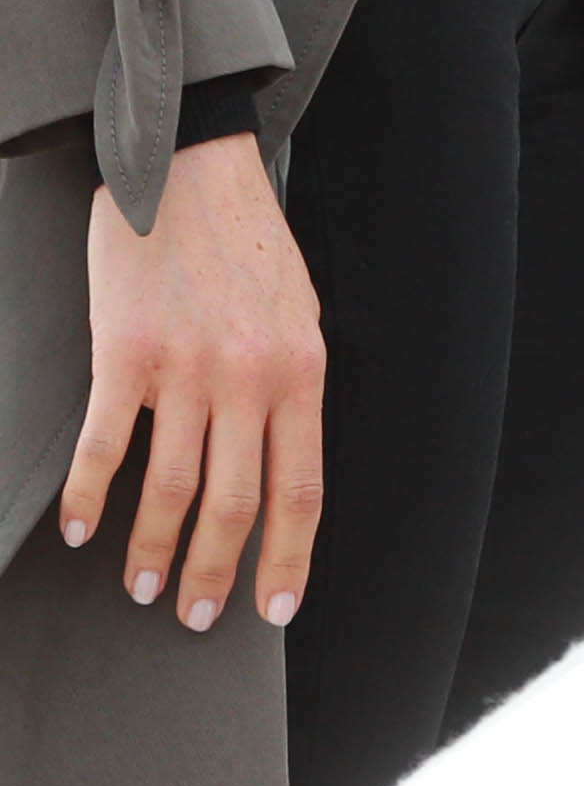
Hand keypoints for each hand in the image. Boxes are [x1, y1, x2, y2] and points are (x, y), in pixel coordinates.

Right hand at [65, 132, 323, 628]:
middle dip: (218, 571)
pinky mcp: (123, 352)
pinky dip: (88, 494)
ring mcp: (185, 369)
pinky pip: (104, 442)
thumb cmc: (245, 245)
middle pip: (235, 503)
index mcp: (302, 377)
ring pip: (171, 487)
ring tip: (145, 589)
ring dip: (155, 549)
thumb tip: (277, 458)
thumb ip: (289, 390)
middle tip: (200, 618)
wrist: (187, 168)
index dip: (288, 559)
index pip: (301, 493)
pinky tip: (78, 529)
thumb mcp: (297, 318)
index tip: (274, 608)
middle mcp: (249, 381)